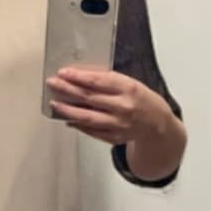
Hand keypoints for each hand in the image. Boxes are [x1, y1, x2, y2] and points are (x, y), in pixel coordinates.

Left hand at [46, 67, 170, 144]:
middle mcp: (123, 107)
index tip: (63, 72)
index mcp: (129, 88)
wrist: (158, 124)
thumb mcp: (130, 84)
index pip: (98, 81)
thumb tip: (80, 78)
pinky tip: (67, 119)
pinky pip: (92, 131)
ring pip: (87, 117)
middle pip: (89, 97)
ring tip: (54, 103)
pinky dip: (78, 124)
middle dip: (67, 90)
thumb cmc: (142, 100)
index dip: (78, 76)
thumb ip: (108, 82)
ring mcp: (118, 124)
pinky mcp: (114, 137)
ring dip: (68, 109)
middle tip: (53, 84)